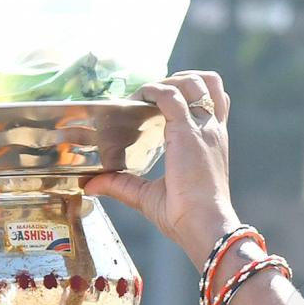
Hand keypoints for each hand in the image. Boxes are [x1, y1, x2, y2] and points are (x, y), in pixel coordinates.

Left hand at [84, 71, 240, 269]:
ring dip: (168, 80)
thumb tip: (91, 185)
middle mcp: (211, 130)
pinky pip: (170, 96)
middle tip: (149, 95)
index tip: (159, 101)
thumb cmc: (183, 215)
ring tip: (145, 93)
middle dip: (179, 80)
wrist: (203, 224)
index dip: (188, 93)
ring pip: (193, 82)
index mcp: (211, 142)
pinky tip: (138, 98)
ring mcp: (202, 128)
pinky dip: (153, 91)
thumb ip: (121, 185)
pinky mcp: (187, 132)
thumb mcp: (148, 195)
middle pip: (207, 83)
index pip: (212, 102)